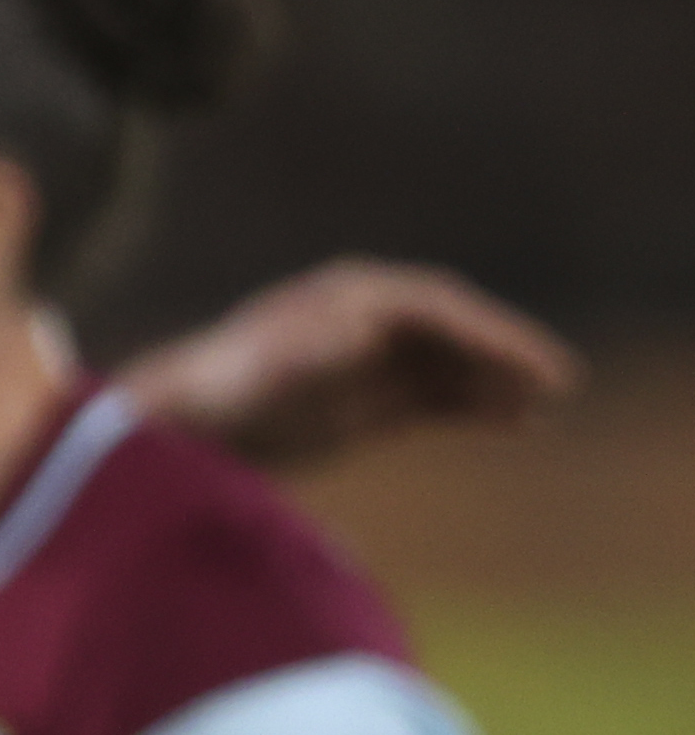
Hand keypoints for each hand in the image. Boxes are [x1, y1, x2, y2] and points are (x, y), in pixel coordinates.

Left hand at [121, 260, 582, 471]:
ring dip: (495, 383)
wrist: (176, 433)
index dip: (486, 332)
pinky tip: (513, 422)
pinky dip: (473, 408)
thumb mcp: (263, 376)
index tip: (526, 360)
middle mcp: (363, 322)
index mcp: (347, 301)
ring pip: (448, 366)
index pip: (436, 308)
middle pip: (452, 331)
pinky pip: (433, 399)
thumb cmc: (217, 399)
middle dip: (503, 354)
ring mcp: (365, 362)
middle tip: (558, 381)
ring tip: (542, 406)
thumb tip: (362, 332)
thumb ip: (315, 354)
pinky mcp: (360, 403)